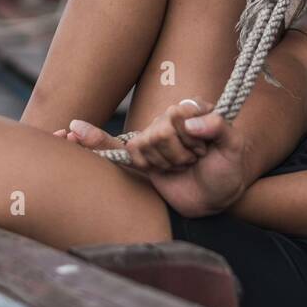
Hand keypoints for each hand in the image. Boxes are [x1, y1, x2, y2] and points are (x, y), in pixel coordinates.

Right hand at [54, 100, 248, 216]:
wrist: (215, 197)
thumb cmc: (227, 170)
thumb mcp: (234, 148)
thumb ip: (220, 128)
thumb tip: (191, 120)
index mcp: (191, 108)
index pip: (177, 114)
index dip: (192, 136)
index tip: (207, 149)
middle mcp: (168, 118)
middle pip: (159, 132)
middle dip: (180, 154)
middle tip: (195, 160)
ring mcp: (152, 136)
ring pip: (143, 146)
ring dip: (165, 164)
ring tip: (182, 167)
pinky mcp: (140, 156)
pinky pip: (112, 147)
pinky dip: (93, 140)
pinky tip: (72, 131)